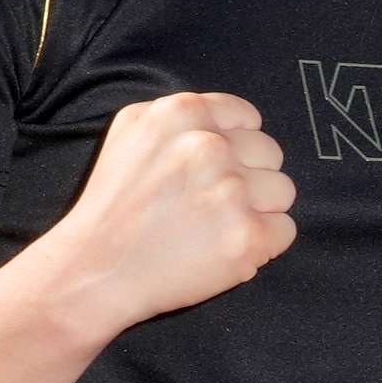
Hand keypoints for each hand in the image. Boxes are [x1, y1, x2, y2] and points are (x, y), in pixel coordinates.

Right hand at [46, 90, 294, 331]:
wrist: (96, 269)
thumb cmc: (113, 204)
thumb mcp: (132, 130)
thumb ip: (181, 116)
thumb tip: (230, 122)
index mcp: (183, 112)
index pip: (249, 118)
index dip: (236, 147)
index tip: (215, 170)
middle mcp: (209, 146)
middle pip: (271, 153)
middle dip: (249, 177)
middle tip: (211, 203)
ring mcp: (231, 191)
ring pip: (283, 191)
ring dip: (259, 210)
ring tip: (218, 226)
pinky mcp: (246, 236)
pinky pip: (285, 231)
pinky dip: (263, 244)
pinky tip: (226, 248)